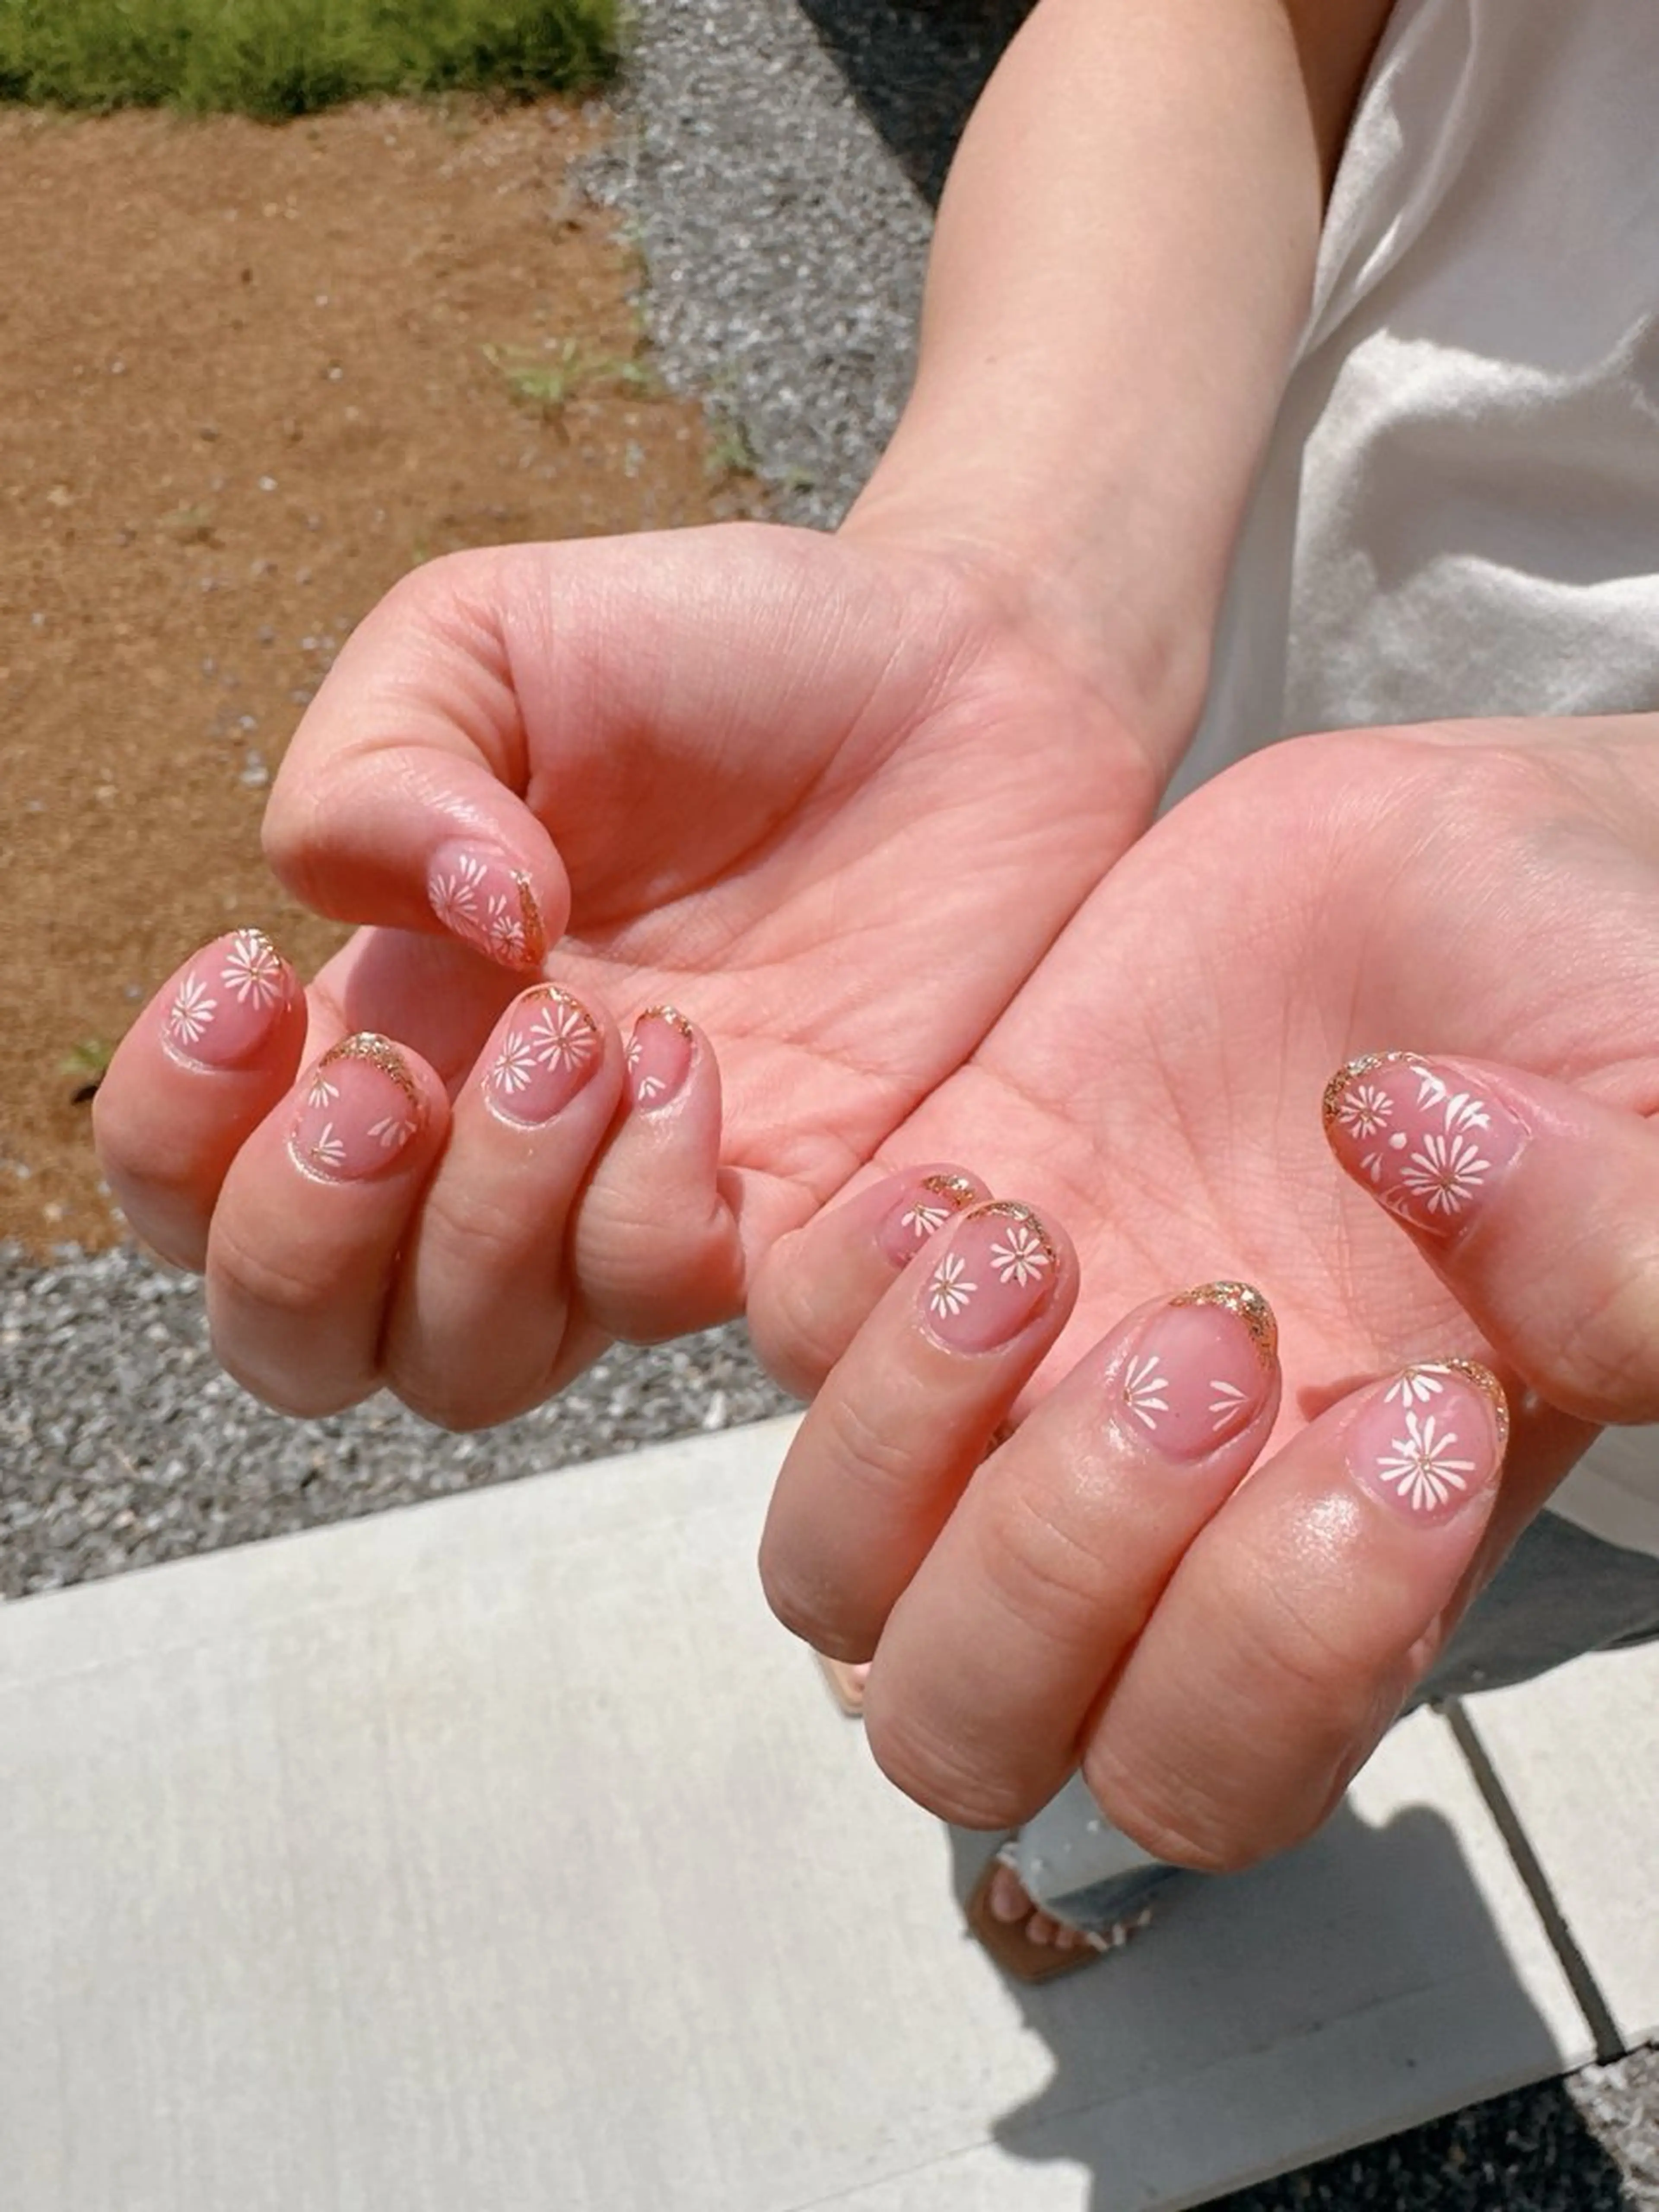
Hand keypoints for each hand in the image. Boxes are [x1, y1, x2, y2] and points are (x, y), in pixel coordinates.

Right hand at [94, 521, 1156, 1422]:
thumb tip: (442, 931)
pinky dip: (650, 1218)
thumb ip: (381, 768)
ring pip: (472, 1360)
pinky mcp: (794, 1229)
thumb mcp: (497, 643)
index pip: (195, 1184)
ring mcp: (639, 1206)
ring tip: (590, 1036)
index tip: (252, 982)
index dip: (173, 1136)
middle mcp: (493, 1147)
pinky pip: (669, 1316)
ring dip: (489, 1220)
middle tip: (404, 1070)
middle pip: (305, 1338)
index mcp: (391, 1013)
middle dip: (308, 1231)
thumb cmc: (727, 656)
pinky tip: (709, 1070)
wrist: (971, 679)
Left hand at [754, 711, 1658, 1866]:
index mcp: (1343, 1560)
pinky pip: (777, 1340)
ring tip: (1043, 1247)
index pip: (1208, 1776)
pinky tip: (973, 1179)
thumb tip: (1432, 1178)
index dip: (1268, 1653)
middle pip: (975, 1720)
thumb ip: (1627, 1254)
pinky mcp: (932, 1224)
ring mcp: (1024, 1371)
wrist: (1479, 871)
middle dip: (1057, 1562)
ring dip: (908, 1432)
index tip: (1403, 1413)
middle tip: (1213, 1338)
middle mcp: (1161, 1506)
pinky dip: (837, 1286)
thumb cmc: (1605, 1015)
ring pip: (835, 1569)